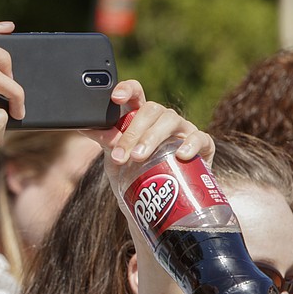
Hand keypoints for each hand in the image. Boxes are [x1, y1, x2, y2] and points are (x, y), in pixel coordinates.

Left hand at [82, 79, 213, 166]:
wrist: (161, 203)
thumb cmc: (138, 176)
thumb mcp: (116, 162)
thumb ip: (106, 145)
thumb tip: (89, 129)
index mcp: (141, 118)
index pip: (136, 94)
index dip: (127, 89)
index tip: (115, 97)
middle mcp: (163, 119)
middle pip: (151, 109)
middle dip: (133, 132)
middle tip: (121, 155)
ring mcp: (184, 130)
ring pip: (171, 120)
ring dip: (152, 138)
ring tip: (139, 157)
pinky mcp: (203, 145)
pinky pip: (200, 138)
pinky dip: (190, 144)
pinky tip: (180, 155)